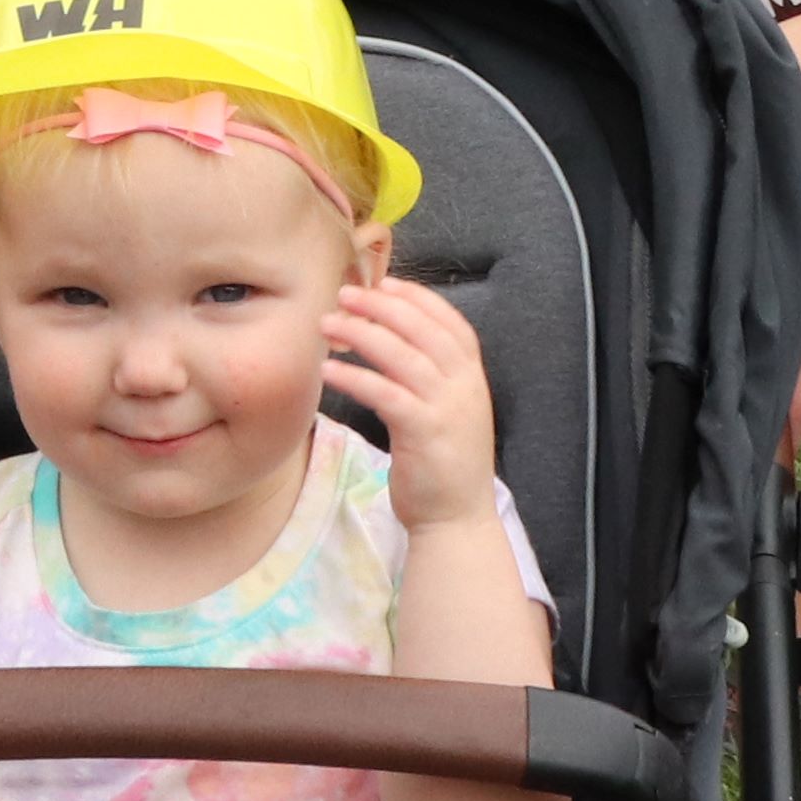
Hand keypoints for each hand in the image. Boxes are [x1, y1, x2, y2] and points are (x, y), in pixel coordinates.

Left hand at [318, 275, 503, 528]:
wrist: (457, 517)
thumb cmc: (444, 462)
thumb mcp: (449, 410)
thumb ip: (432, 376)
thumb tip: (393, 340)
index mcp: (472, 377)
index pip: (450, 322)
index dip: (417, 298)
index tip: (385, 282)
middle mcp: (464, 385)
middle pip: (422, 329)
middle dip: (381, 306)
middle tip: (345, 294)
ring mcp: (446, 408)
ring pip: (402, 355)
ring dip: (361, 334)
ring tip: (328, 324)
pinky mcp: (423, 432)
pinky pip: (385, 393)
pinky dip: (355, 377)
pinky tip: (330, 370)